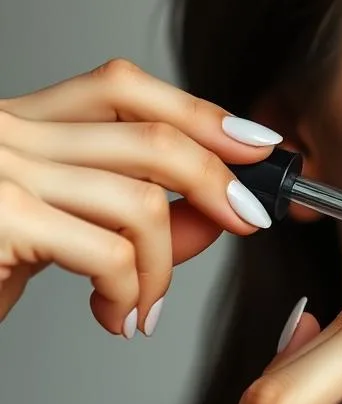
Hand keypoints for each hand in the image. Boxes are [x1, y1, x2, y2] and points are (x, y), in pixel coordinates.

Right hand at [0, 59, 282, 334]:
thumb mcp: (58, 235)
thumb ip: (127, 218)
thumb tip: (215, 214)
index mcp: (21, 124)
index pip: (124, 87)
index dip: (201, 113)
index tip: (256, 146)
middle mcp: (7, 132)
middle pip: (150, 134)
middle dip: (217, 180)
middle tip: (247, 221)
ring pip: (140, 200)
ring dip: (165, 265)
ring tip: (144, 304)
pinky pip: (110, 253)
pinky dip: (133, 293)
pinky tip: (116, 316)